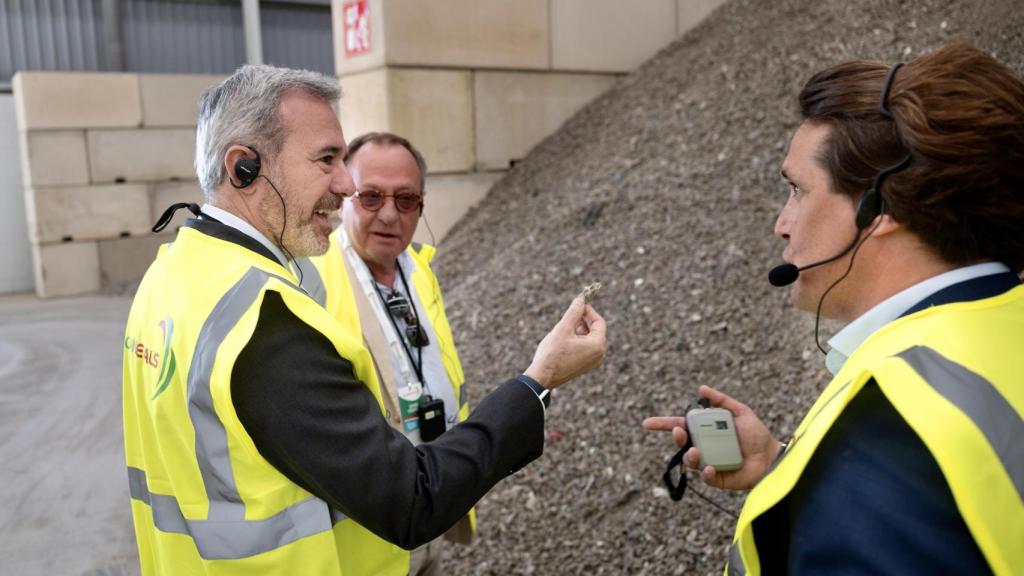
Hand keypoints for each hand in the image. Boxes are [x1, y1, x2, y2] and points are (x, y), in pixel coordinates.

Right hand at [524, 297, 606, 388]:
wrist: (542, 377)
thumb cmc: (552, 354)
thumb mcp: (563, 328)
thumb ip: (574, 312)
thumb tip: (580, 299)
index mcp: (597, 345)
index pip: (599, 322)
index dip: (589, 311)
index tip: (579, 304)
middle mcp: (599, 355)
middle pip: (597, 330)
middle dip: (585, 320)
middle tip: (573, 312)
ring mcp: (592, 362)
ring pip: (591, 339)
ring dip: (582, 329)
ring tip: (568, 325)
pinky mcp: (585, 366)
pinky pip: (587, 348)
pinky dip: (580, 339)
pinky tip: (567, 337)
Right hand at [642, 385, 780, 490]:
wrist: (771, 457)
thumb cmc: (756, 435)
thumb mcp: (740, 412)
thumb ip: (721, 400)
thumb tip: (701, 388)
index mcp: (705, 430)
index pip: (681, 425)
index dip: (663, 424)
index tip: (647, 423)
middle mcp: (704, 446)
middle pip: (682, 443)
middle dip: (676, 437)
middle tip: (678, 432)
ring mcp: (708, 462)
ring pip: (690, 460)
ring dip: (689, 455)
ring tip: (695, 451)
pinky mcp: (717, 478)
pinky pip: (705, 476)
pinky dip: (706, 471)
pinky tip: (711, 467)